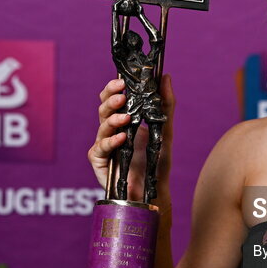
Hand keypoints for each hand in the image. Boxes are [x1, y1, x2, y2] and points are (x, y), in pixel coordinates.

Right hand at [88, 74, 175, 201]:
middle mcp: (112, 130)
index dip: (113, 87)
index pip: (113, 98)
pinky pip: (100, 148)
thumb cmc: (157, 162)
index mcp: (125, 120)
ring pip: (101, 126)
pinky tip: (122, 138)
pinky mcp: (100, 161)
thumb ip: (166, 105)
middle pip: (103, 108)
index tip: (122, 80)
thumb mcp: (165, 131)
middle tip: (122, 95)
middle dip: (110, 99)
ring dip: (113, 119)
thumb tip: (166, 76)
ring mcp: (104, 145)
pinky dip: (111, 142)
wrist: (154, 191)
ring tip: (126, 117)